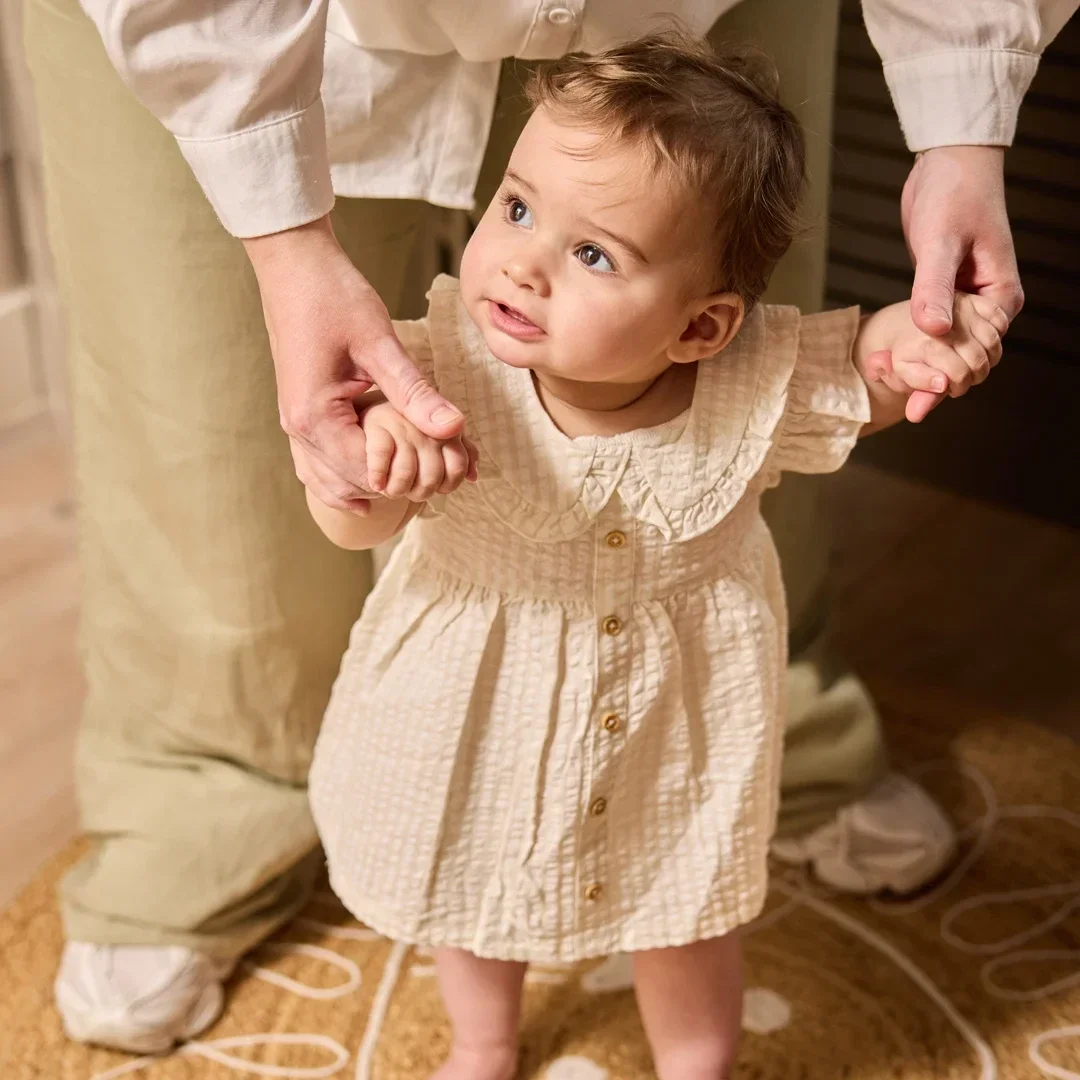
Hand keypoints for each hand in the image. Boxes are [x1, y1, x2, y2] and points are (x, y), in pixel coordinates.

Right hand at [243, 215, 464, 511]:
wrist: (293, 263)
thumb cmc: (333, 295)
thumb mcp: (380, 343)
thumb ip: (416, 392)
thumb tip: (455, 428)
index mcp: (316, 417)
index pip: (371, 472)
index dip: (412, 475)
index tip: (450, 462)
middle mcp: (299, 430)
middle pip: (355, 483)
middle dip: (400, 482)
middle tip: (446, 473)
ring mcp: (296, 424)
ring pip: (329, 481)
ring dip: (372, 487)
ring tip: (416, 485)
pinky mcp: (302, 413)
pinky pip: (318, 464)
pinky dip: (345, 479)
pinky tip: (370, 492)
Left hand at [862, 293, 1008, 422]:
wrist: (903, 320)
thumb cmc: (903, 350)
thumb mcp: (900, 371)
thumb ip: (913, 390)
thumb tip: (916, 412)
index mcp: (925, 342)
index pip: (959, 376)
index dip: (955, 387)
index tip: (945, 385)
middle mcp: (945, 321)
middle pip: (979, 362)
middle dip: (971, 376)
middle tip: (958, 376)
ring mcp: (962, 306)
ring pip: (993, 344)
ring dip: (987, 358)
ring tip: (967, 359)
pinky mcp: (976, 295)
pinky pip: (1000, 322)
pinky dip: (995, 334)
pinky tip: (979, 340)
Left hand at [901, 146, 1022, 420]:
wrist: (947, 162)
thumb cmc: (953, 194)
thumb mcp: (941, 242)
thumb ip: (934, 287)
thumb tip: (931, 331)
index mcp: (1001, 297)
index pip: (980, 353)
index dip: (952, 379)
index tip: (923, 400)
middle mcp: (988, 304)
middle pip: (965, 358)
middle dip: (934, 380)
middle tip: (904, 403)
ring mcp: (966, 300)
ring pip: (945, 348)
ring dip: (919, 367)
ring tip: (885, 379)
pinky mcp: (944, 294)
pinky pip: (931, 331)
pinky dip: (912, 347)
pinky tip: (886, 361)